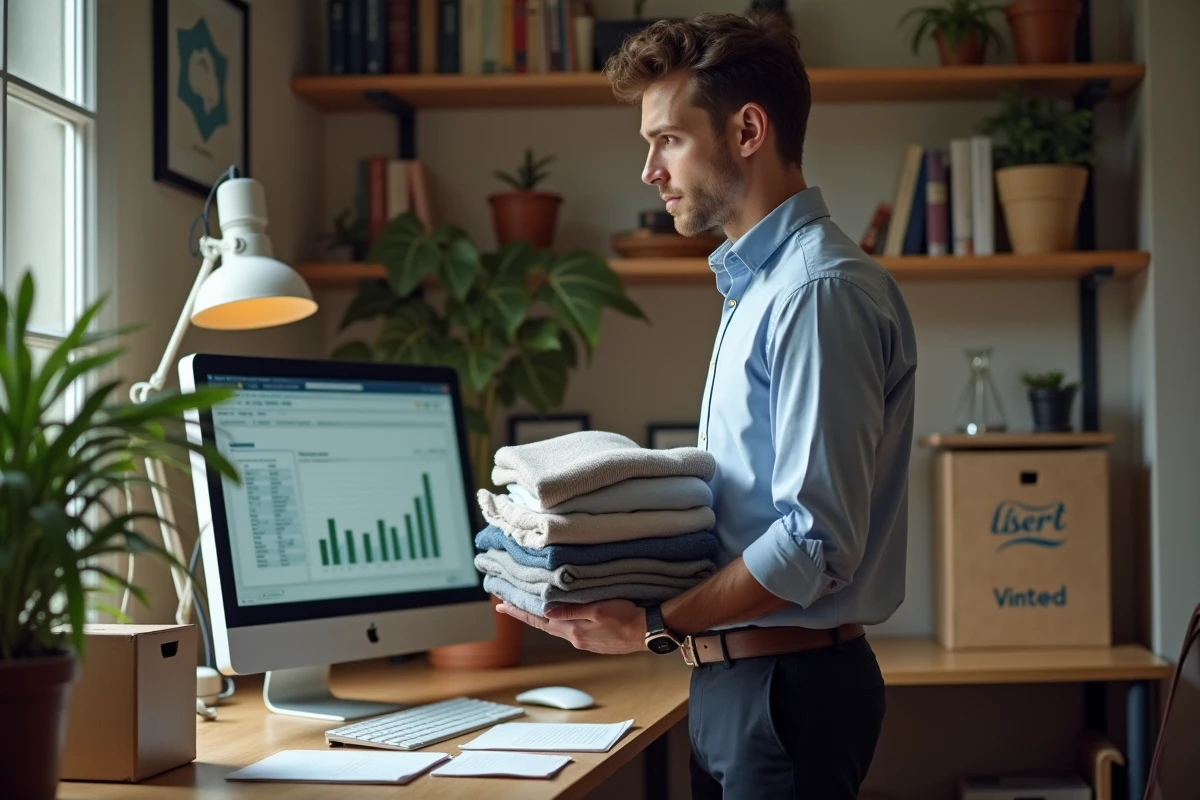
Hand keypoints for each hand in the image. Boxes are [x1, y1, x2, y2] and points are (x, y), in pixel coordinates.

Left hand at [496, 600, 648, 654]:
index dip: (520, 612)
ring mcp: (585, 642)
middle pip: (544, 624)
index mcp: (574, 631)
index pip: (540, 620)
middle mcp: (576, 638)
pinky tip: (559, 616)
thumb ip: (572, 611)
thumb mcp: (598, 609)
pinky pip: (570, 629)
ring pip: (556, 627)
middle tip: (508, 604)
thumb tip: (546, 611)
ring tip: (530, 607)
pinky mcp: (595, 641)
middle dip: (526, 613)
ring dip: (542, 617)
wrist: (648, 632)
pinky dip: (558, 621)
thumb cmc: (627, 617)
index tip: (502, 606)